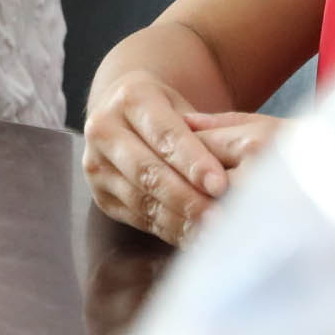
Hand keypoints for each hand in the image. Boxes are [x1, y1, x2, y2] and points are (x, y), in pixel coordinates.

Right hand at [83, 70, 236, 242]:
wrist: (123, 113)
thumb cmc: (165, 110)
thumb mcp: (184, 106)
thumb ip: (206, 130)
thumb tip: (238, 159)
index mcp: (131, 97)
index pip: (165, 134)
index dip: (193, 162)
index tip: (220, 185)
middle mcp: (104, 129)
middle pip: (147, 170)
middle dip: (186, 197)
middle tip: (219, 217)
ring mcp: (97, 164)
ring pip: (141, 199)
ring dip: (179, 219)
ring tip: (212, 232)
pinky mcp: (100, 195)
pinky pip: (137, 217)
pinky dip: (169, 229)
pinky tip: (194, 236)